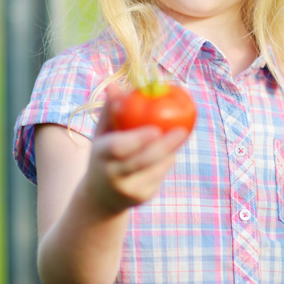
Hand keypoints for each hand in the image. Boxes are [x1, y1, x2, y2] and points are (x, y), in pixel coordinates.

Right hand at [82, 83, 189, 214]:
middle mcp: (112, 176)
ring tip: (172, 138)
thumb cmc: (105, 153)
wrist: (100, 196)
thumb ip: (111, 109)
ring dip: (168, 152)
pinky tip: (162, 157)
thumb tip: (116, 84)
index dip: (138, 139)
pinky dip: (165, 163)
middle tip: (183, 130)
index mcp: (101, 155)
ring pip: (157, 168)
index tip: (156, 129)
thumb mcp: (102, 133)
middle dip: (166, 145)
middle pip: (143, 160)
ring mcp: (128, 190)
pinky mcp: (141, 199)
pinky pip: (160, 175)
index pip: (119, 148)